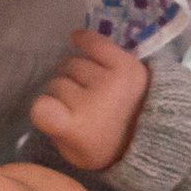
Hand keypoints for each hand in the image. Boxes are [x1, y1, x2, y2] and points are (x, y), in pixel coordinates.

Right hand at [29, 29, 148, 170]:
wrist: (149, 136)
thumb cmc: (102, 145)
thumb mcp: (72, 151)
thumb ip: (53, 126)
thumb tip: (46, 97)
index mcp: (78, 129)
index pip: (42, 109)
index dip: (42, 108)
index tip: (47, 111)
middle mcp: (95, 102)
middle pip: (55, 83)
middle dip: (62, 92)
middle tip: (77, 103)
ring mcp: (112, 81)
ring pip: (71, 64)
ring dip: (75, 73)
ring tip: (87, 85)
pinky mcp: (127, 65)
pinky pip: (94, 42)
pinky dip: (82, 39)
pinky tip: (75, 40)